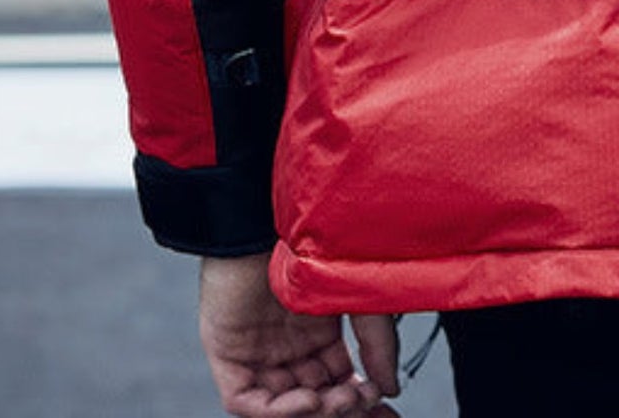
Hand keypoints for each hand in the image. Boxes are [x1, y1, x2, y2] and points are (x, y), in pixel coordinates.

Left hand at [198, 253, 398, 415]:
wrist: (271, 219)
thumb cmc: (318, 244)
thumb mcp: (360, 298)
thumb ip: (377, 344)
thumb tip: (391, 388)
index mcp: (317, 334)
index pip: (338, 382)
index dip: (359, 402)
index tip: (386, 408)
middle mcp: (287, 348)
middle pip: (314, 398)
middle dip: (341, 408)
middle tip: (362, 402)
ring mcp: (257, 353)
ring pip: (282, 406)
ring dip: (314, 412)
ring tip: (338, 400)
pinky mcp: (228, 355)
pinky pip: (246, 402)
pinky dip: (278, 412)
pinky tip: (309, 399)